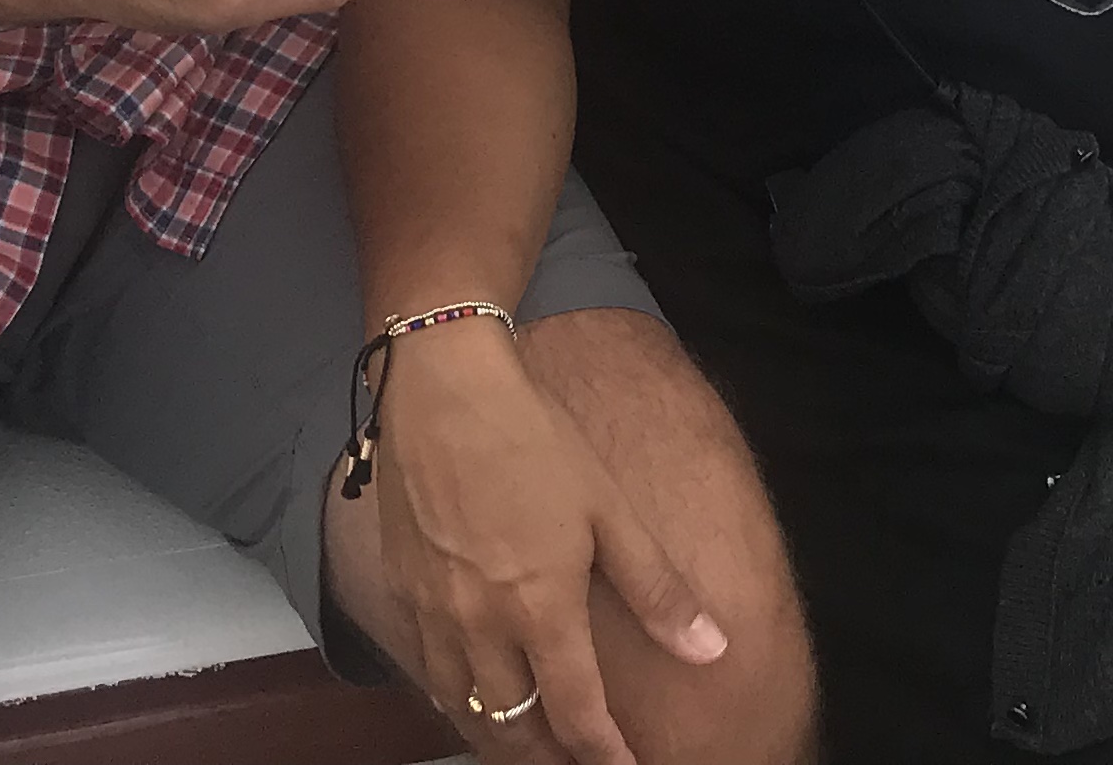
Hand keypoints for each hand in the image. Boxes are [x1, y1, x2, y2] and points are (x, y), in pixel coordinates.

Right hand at [373, 322, 726, 763]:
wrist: (442, 385)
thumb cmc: (532, 438)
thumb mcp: (609, 508)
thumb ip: (657, 589)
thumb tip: (712, 649)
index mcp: (540, 609)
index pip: (577, 718)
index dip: (606, 758)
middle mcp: (481, 625)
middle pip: (514, 731)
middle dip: (548, 762)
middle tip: (578, 764)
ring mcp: (433, 611)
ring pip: (464, 710)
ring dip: (500, 738)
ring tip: (529, 744)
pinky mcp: (400, 589)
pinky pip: (427, 671)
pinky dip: (456, 698)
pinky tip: (473, 692)